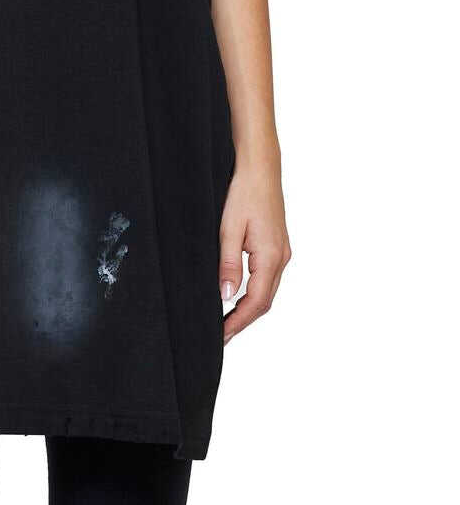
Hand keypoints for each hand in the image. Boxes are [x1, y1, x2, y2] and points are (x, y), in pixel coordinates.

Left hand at [219, 148, 290, 344]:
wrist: (260, 168)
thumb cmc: (243, 193)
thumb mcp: (228, 229)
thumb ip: (228, 265)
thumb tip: (226, 296)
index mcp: (271, 257)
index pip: (255, 303)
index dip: (238, 323)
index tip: (221, 337)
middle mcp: (281, 258)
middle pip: (264, 302)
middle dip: (243, 321)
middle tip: (221, 335)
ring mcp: (282, 252)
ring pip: (267, 291)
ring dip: (249, 308)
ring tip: (227, 321)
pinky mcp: (278, 245)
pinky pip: (268, 278)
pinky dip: (254, 292)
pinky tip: (239, 295)